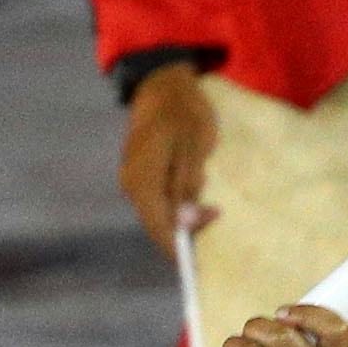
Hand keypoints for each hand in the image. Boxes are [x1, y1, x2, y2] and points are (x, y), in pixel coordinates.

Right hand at [118, 61, 215, 253]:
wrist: (163, 82)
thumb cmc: (184, 111)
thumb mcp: (194, 147)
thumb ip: (187, 186)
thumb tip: (184, 224)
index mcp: (142, 180)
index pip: (159, 228)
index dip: (179, 249)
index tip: (200, 264)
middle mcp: (132, 184)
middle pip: (157, 224)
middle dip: (185, 233)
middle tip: (216, 222)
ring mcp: (133, 178)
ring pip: (158, 212)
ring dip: (182, 219)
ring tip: (210, 213)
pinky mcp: (140, 172)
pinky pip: (157, 199)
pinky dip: (176, 205)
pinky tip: (195, 199)